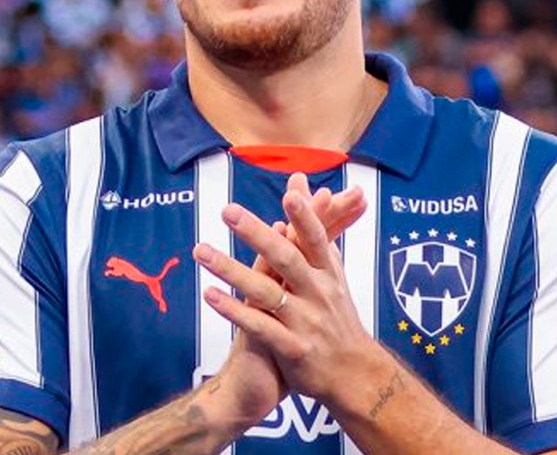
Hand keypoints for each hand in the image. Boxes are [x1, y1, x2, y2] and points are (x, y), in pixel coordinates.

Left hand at [195, 173, 384, 403]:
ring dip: (231, 270)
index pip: (317, 241)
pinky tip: (210, 295)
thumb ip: (312, 228)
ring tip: (200, 251)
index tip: (291, 192)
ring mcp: (306, 322)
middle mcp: (319, 294)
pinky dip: (235, 311)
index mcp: (328, 274)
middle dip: (257, 234)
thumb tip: (300, 181)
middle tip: (227, 210)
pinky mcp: (293, 349)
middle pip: (287, 259)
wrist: (355, 376)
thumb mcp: (331, 272)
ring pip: (266, 292)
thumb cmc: (336, 315)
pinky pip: (260, 327)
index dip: (306, 218)